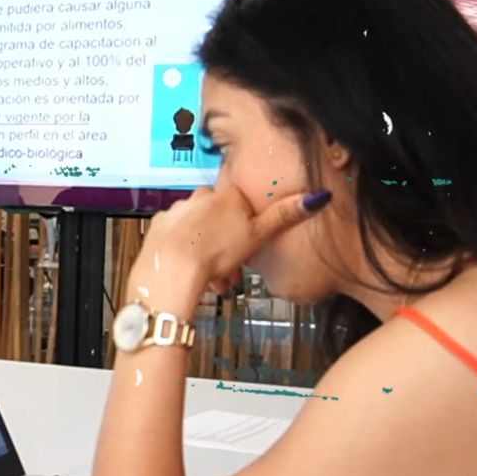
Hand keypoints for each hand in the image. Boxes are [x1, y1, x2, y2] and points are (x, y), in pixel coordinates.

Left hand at [127, 178, 330, 314]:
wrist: (172, 270)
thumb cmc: (214, 253)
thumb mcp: (258, 235)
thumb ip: (285, 216)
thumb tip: (317, 196)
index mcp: (226, 195)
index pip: (243, 206)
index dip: (248, 231)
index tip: (248, 249)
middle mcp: (199, 197)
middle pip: (220, 220)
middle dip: (228, 246)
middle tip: (232, 271)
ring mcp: (177, 210)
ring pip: (199, 231)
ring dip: (208, 253)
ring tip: (214, 280)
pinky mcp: (160, 226)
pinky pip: (177, 238)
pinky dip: (186, 253)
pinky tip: (191, 271)